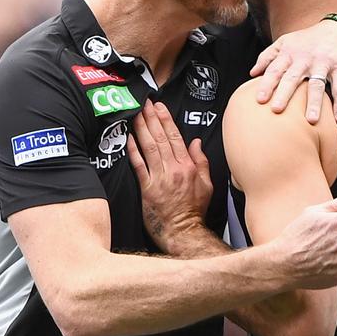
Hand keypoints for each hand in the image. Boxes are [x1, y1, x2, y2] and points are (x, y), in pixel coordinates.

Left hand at [127, 100, 215, 255]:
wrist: (184, 232)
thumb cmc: (195, 210)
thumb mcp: (207, 184)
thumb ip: (201, 162)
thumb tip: (196, 142)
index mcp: (188, 166)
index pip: (176, 137)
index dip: (166, 120)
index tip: (160, 106)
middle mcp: (174, 169)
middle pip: (160, 138)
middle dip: (152, 118)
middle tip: (145, 103)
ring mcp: (159, 178)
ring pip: (149, 147)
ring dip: (142, 128)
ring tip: (136, 114)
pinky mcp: (147, 188)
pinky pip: (139, 165)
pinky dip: (133, 150)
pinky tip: (128, 138)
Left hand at [250, 17, 336, 123]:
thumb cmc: (308, 40)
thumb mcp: (286, 42)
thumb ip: (267, 56)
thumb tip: (252, 73)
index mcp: (289, 53)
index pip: (275, 70)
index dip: (267, 84)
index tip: (259, 100)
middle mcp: (305, 58)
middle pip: (293, 78)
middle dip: (284, 94)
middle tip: (277, 109)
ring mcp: (323, 63)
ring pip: (317, 85)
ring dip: (314, 103)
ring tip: (311, 120)